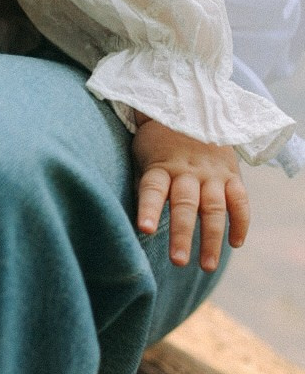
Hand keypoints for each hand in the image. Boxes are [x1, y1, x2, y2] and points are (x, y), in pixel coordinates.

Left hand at [132, 117, 249, 271]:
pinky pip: (240, 199)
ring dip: (212, 238)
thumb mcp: (144, 155)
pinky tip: (235, 243)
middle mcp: (187, 171)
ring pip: (213, 207)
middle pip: (185, 204)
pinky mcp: (231, 174)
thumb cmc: (159, 143)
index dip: (149, 208)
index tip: (145, 229)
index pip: (153, 189)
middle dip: (182, 234)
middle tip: (178, 262)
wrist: (190, 108)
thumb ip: (144, 184)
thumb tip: (134, 217)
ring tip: (207, 266)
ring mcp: (211, 173)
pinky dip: (240, 221)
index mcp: (161, 165)